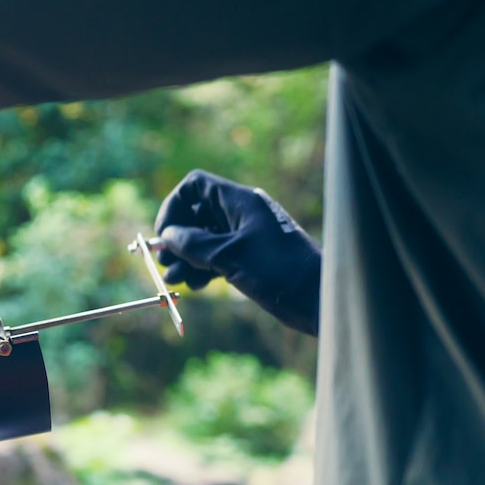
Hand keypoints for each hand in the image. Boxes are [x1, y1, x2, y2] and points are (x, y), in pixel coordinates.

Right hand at [155, 169, 321, 335]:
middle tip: (166, 264)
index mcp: (240, 202)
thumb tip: (168, 236)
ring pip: (203, 239)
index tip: (165, 234)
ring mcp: (243, 237)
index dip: (174, 206)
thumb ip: (194, 244)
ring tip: (177, 280)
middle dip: (177, 239)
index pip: (195, 187)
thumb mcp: (230, 255)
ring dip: (185, 258)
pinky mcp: (247, 258)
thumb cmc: (279, 270)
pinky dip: (201, 269)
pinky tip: (197, 285)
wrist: (318, 297)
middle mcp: (240, 215)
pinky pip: (215, 257)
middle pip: (195, 215)